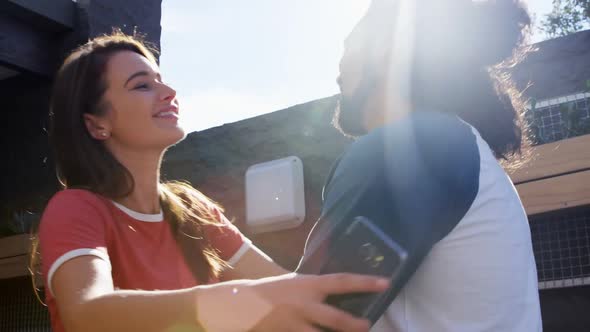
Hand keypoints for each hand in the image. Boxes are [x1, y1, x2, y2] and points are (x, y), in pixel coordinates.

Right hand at [249, 273, 388, 331]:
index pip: (342, 281)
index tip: (386, 283)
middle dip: (354, 325)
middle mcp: (305, 305)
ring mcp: (295, 325)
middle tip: (367, 326)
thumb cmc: (270, 291)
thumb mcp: (295, 283)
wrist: (240, 304)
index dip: (365, 283)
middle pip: (335, 318)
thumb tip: (340, 290)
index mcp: (309, 285)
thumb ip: (315, 289)